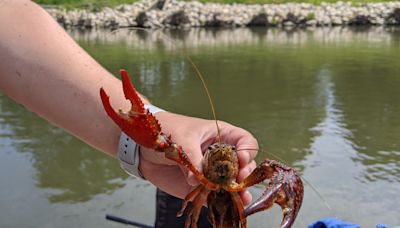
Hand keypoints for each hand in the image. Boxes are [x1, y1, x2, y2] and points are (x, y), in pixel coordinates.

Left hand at [139, 112, 257, 204]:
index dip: (247, 150)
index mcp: (220, 135)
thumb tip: (198, 179)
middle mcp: (220, 154)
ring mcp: (211, 172)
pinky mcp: (200, 186)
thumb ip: (192, 158)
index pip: (244, 141)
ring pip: (231, 183)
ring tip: (242, 198)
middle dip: (245, 174)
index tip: (241, 160)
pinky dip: (220, 201)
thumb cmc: (166, 131)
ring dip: (238, 191)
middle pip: (243, 165)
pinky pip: (214, 195)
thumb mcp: (181, 139)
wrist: (142, 146)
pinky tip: (226, 205)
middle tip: (238, 180)